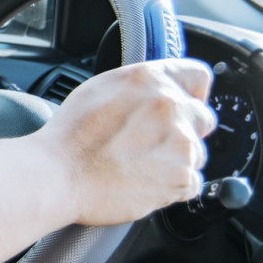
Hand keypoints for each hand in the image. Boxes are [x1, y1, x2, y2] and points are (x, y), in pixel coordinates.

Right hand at [31, 58, 216, 225]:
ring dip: (176, 159)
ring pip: (197, 153)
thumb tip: (156, 91)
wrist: (59, 174)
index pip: (199, 76)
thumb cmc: (70, 135)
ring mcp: (181, 144)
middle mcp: (172, 106)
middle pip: (202, 118)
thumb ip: (139, 86)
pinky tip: (142, 181)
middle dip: (184, 129)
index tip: (184, 104)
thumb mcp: (99, 88)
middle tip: (151, 142)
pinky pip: (191, 183)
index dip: (191, 92)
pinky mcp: (182, 178)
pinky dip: (171, 186)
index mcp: (151, 79)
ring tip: (139, 165)